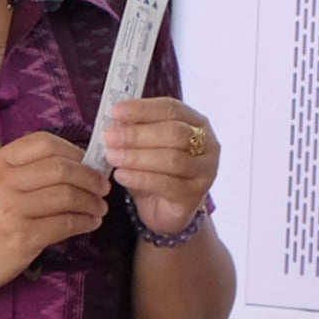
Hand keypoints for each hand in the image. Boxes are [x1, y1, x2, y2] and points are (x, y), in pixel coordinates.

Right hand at [0, 132, 108, 303]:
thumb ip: (24, 170)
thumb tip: (75, 163)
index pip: (43, 142)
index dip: (73, 150)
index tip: (88, 162)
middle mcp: (2, 182)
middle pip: (60, 168)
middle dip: (89, 176)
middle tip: (103, 186)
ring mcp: (11, 210)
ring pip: (66, 195)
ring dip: (91, 201)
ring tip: (99, 207)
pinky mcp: (22, 238)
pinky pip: (65, 224)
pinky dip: (84, 221)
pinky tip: (91, 223)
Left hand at [103, 98, 218, 235]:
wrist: (164, 210)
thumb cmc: (155, 170)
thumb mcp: (145, 146)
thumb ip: (135, 130)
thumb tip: (116, 119)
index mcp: (196, 123)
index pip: (172, 109)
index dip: (143, 109)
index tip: (116, 111)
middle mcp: (207, 144)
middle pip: (174, 133)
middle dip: (138, 134)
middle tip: (110, 137)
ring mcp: (205, 171)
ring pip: (171, 160)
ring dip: (137, 157)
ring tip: (112, 156)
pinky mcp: (194, 196)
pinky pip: (166, 185)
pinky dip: (140, 178)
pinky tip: (121, 176)